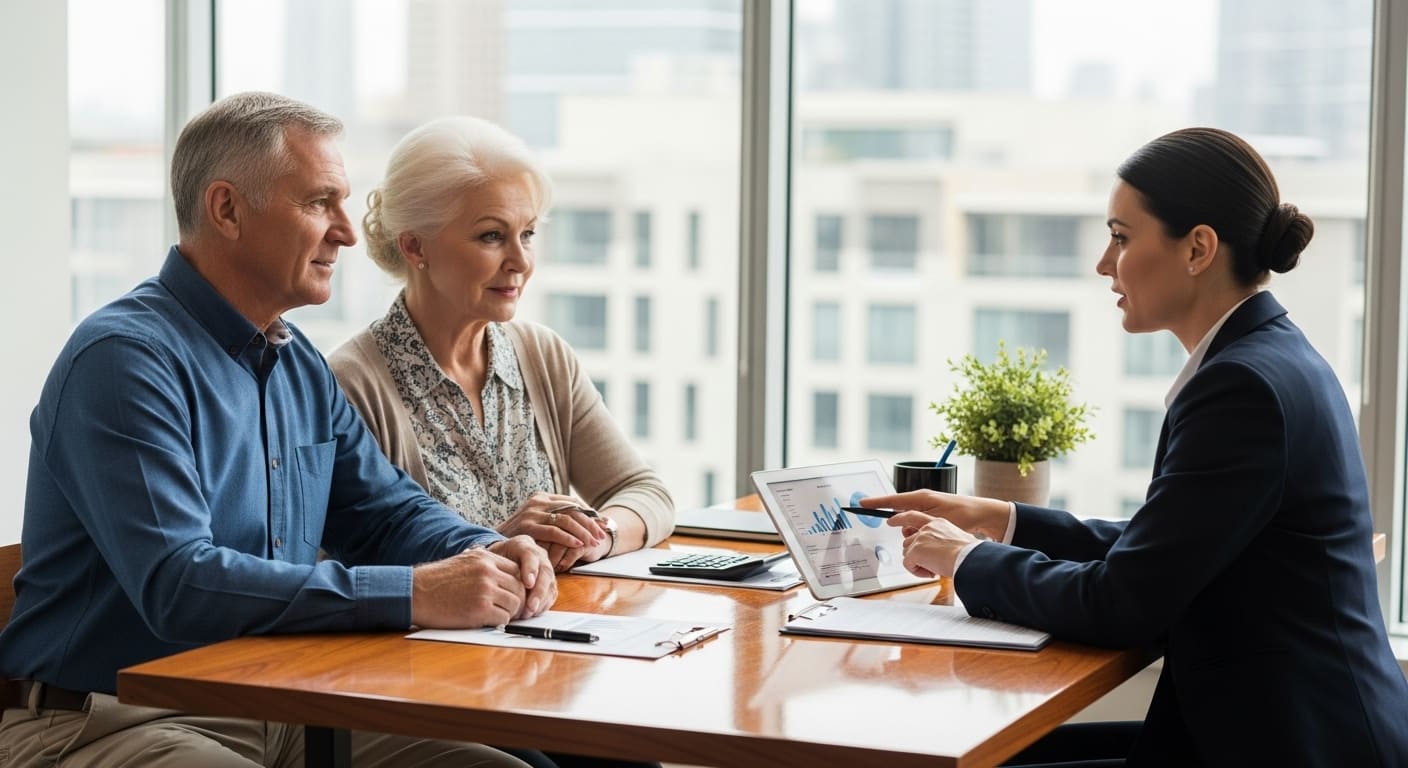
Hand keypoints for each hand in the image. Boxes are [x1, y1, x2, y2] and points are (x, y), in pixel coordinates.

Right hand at [410, 547, 527, 628]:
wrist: (416, 593)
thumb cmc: (436, 581)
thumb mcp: (463, 561)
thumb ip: (485, 565)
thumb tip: (505, 574)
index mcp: (485, 558)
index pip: (517, 571)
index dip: (518, 585)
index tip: (514, 595)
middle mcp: (488, 572)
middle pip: (519, 588)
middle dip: (518, 601)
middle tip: (513, 610)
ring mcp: (485, 590)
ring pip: (514, 604)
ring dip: (509, 613)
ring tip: (498, 615)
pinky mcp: (479, 610)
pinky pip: (503, 618)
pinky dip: (499, 622)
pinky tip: (489, 621)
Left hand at [486, 535, 557, 617]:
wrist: (498, 565)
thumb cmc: (492, 563)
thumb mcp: (488, 557)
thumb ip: (485, 558)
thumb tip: (476, 557)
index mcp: (523, 544)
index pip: (530, 555)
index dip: (530, 569)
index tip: (527, 583)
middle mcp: (538, 555)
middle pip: (545, 571)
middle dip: (539, 590)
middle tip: (530, 605)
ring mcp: (545, 569)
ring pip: (550, 584)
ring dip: (541, 600)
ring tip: (529, 613)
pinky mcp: (548, 583)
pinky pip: (550, 594)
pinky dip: (543, 604)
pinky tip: (532, 612)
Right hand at [497, 492, 605, 571]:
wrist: (492, 542)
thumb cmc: (519, 536)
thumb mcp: (537, 522)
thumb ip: (555, 520)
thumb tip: (584, 525)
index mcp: (542, 498)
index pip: (573, 502)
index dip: (590, 514)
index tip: (603, 524)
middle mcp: (538, 502)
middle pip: (572, 509)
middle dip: (590, 523)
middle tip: (601, 536)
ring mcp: (532, 513)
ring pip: (566, 519)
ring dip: (583, 532)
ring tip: (593, 542)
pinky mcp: (528, 526)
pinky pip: (553, 531)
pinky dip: (568, 538)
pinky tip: (578, 545)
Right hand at [859, 490, 1010, 541]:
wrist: (981, 514)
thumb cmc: (962, 515)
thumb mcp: (937, 520)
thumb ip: (917, 523)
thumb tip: (902, 527)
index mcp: (920, 498)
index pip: (892, 500)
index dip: (875, 502)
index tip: (860, 503)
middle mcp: (921, 500)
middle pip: (899, 513)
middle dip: (902, 526)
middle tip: (912, 534)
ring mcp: (925, 506)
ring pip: (907, 522)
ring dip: (912, 533)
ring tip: (928, 538)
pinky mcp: (930, 513)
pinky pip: (916, 523)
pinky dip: (919, 532)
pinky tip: (930, 537)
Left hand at [891, 513, 978, 578]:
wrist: (969, 558)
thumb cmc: (969, 553)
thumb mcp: (957, 540)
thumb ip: (944, 542)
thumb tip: (941, 553)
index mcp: (938, 523)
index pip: (914, 516)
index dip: (901, 518)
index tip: (892, 521)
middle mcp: (927, 528)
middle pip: (909, 540)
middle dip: (915, 553)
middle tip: (930, 563)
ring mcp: (920, 538)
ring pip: (908, 552)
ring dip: (918, 563)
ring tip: (934, 568)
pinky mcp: (915, 550)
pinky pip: (908, 564)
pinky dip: (917, 571)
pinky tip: (931, 572)